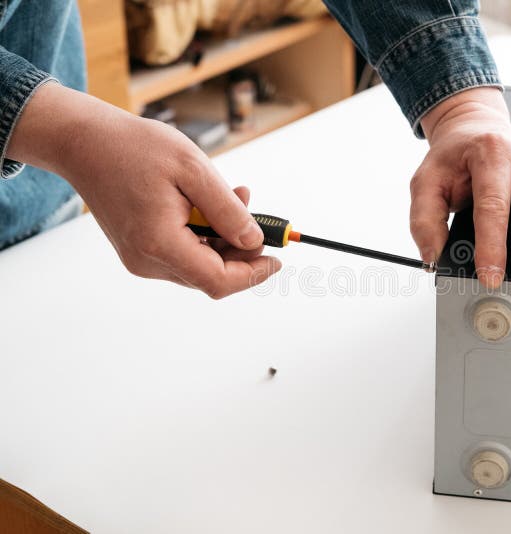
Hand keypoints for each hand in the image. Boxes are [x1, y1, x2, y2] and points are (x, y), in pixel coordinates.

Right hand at [8, 82, 280, 297]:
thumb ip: (227, 211)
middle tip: (256, 208)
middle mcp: (147, 261)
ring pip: (200, 264)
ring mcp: (141, 259)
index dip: (252, 273)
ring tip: (235, 195)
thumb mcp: (194, 170)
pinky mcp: (140, 250)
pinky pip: (184, 253)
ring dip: (225, 238)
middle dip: (241, 249)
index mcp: (159, 243)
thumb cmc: (135, 148)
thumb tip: (255, 241)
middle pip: (211, 275)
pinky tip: (211, 204)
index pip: (217, 280)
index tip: (276, 258)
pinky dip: (205, 235)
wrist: (84, 142)